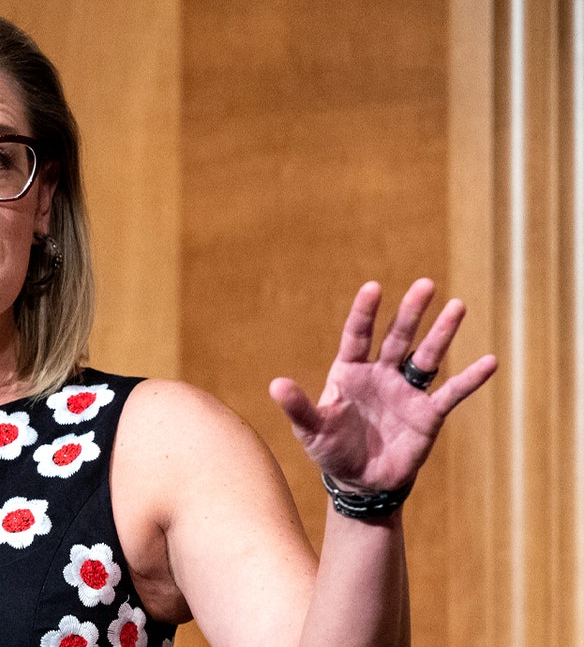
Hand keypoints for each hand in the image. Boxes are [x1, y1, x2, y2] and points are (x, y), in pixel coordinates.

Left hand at [268, 279, 497, 491]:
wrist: (361, 482)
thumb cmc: (332, 451)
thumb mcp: (311, 430)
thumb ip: (298, 407)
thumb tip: (276, 385)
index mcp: (350, 372)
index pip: (358, 335)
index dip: (365, 312)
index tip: (373, 287)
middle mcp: (380, 374)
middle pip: (397, 336)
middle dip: (411, 311)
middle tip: (425, 284)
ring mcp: (406, 392)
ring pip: (427, 356)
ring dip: (442, 333)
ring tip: (457, 306)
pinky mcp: (428, 414)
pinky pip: (451, 393)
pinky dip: (470, 379)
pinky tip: (490, 361)